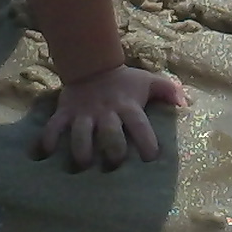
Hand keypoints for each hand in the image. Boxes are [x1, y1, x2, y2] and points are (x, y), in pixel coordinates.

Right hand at [31, 62, 187, 169]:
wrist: (91, 65)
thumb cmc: (125, 82)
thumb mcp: (148, 82)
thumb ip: (168, 91)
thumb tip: (186, 103)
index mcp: (128, 107)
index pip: (140, 126)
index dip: (147, 143)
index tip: (151, 160)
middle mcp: (106, 112)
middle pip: (110, 135)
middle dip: (113, 152)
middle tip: (114, 166)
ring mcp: (84, 114)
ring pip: (81, 134)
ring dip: (82, 152)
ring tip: (83, 166)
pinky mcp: (65, 113)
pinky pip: (54, 128)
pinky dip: (48, 141)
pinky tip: (46, 156)